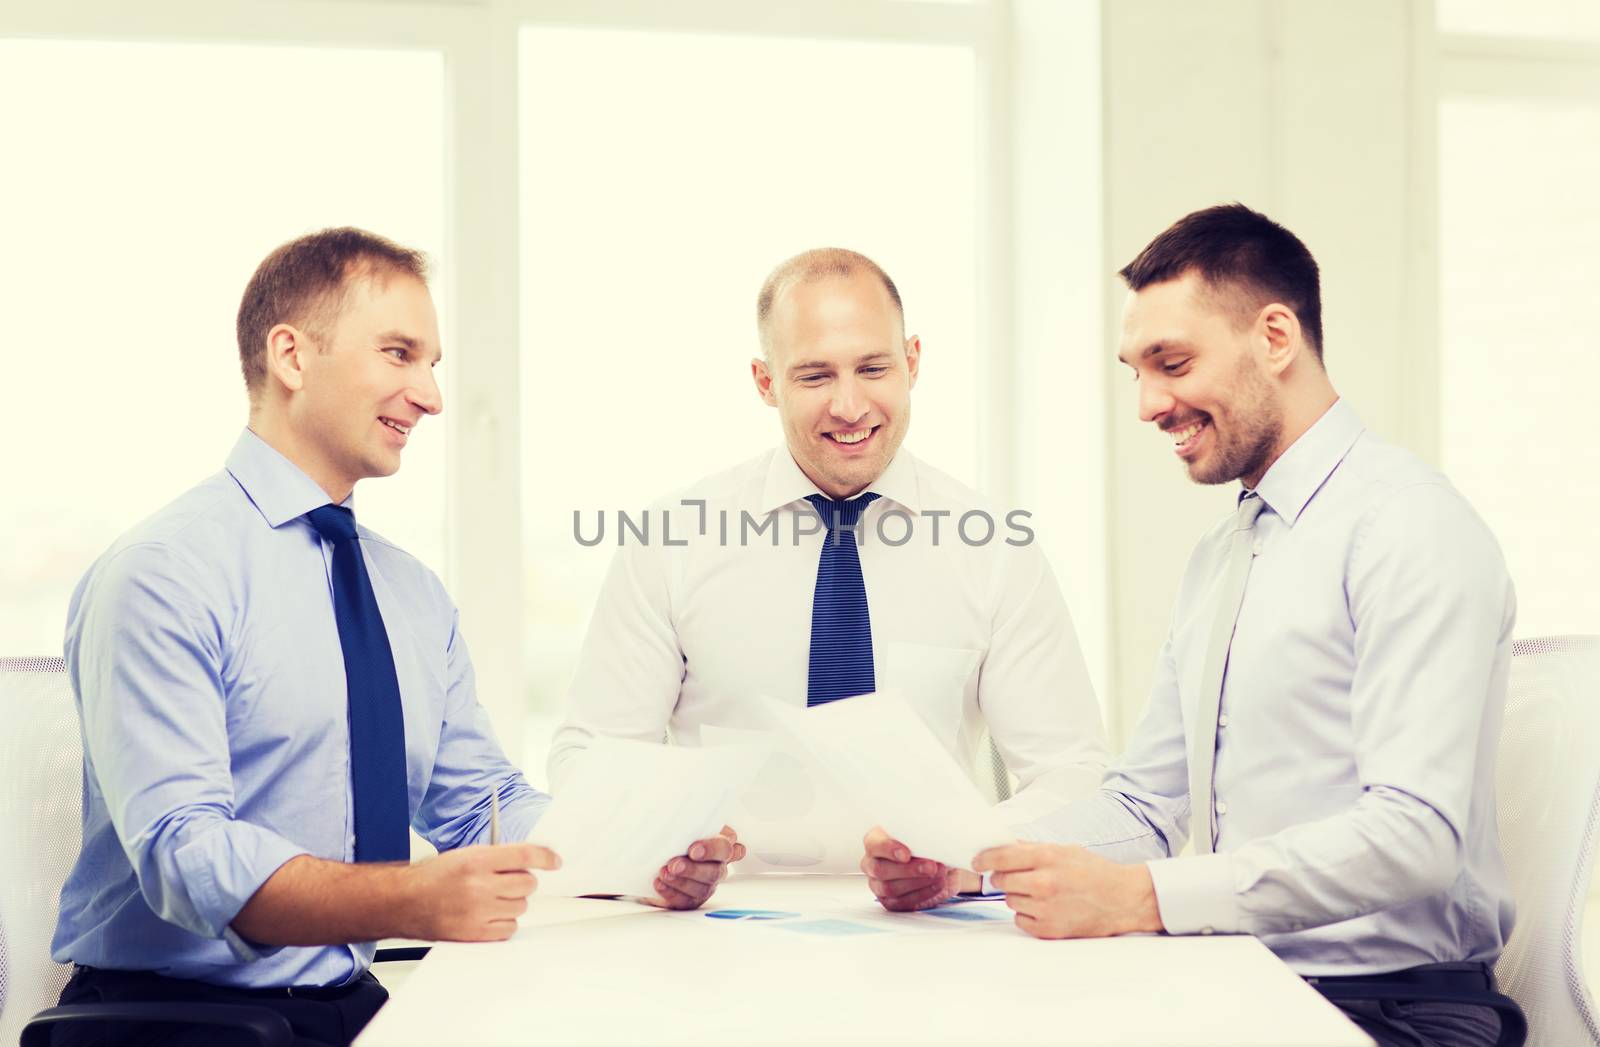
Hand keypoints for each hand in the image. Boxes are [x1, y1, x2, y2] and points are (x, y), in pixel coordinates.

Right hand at [405, 842, 559, 941]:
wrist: (403, 902)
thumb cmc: (432, 877)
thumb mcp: (464, 855)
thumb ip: (497, 857)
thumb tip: (532, 860)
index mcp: (476, 860)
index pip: (524, 856)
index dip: (545, 857)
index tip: (555, 861)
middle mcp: (478, 886)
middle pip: (528, 883)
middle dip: (522, 881)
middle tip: (506, 882)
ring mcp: (477, 912)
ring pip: (521, 907)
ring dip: (512, 902)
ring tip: (490, 899)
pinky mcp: (474, 934)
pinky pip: (510, 929)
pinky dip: (504, 922)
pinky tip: (488, 915)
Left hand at [644, 825, 745, 909]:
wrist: (658, 858)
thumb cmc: (678, 837)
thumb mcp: (684, 824)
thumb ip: (686, 819)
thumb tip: (670, 804)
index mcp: (720, 844)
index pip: (727, 846)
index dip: (712, 849)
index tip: (693, 849)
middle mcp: (717, 866)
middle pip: (715, 871)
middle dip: (694, 869)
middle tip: (675, 864)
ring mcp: (706, 884)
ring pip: (702, 888)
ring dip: (681, 881)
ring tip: (664, 872)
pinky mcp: (692, 899)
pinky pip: (685, 900)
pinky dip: (671, 893)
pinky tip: (660, 883)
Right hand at [860, 826, 977, 910]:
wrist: (936, 862)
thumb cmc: (924, 844)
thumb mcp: (923, 834)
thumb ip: (921, 836)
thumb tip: (930, 841)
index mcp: (875, 841)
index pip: (873, 844)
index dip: (888, 849)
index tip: (906, 854)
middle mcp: (871, 863)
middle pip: (880, 869)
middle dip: (909, 870)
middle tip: (931, 866)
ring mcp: (877, 884)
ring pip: (890, 888)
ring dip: (918, 883)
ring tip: (939, 875)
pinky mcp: (889, 901)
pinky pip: (901, 902)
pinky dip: (922, 894)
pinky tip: (936, 885)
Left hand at [973, 843, 1162, 938]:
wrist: (1123, 900)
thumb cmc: (1095, 872)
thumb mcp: (1065, 850)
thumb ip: (1033, 849)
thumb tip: (1003, 846)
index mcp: (1046, 857)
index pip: (1000, 857)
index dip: (984, 859)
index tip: (977, 861)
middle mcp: (1043, 882)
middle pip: (1001, 880)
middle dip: (1005, 877)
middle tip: (1018, 877)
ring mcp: (1045, 908)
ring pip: (1010, 900)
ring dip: (1019, 896)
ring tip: (1042, 893)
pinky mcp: (1048, 929)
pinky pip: (1020, 920)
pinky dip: (1027, 915)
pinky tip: (1046, 909)